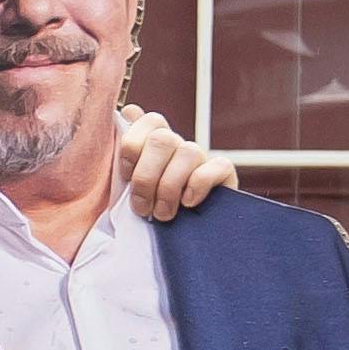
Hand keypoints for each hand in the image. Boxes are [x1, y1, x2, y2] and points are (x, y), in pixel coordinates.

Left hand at [112, 105, 237, 222]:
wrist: (177, 239)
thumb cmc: (147, 211)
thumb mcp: (126, 186)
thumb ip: (125, 152)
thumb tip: (129, 110)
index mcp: (153, 142)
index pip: (148, 120)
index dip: (133, 145)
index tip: (125, 175)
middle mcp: (178, 145)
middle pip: (162, 139)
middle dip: (146, 176)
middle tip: (141, 207)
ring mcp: (201, 158)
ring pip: (188, 152)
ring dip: (169, 187)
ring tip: (162, 214)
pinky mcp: (223, 174)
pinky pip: (217, 166)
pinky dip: (199, 185)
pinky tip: (188, 203)